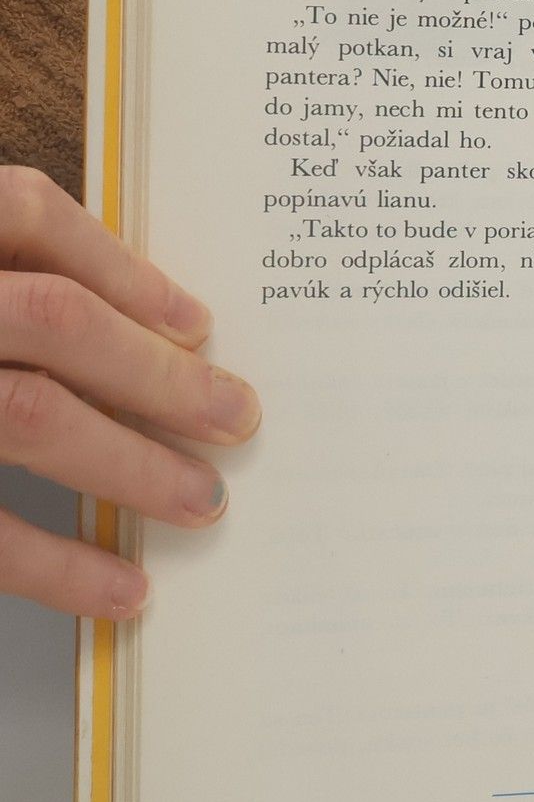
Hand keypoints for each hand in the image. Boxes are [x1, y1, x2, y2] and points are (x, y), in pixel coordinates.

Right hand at [0, 165, 259, 618]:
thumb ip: (7, 279)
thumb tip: (152, 329)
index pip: (20, 212)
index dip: (120, 266)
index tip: (199, 321)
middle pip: (50, 320)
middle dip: (159, 373)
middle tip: (241, 419)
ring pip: (27, 417)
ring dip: (131, 463)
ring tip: (205, 502)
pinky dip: (58, 567)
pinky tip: (123, 590)